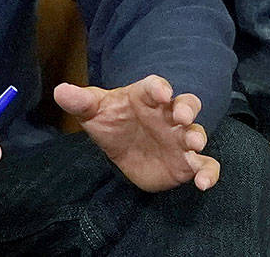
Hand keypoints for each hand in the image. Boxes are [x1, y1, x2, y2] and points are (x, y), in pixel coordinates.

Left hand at [53, 75, 217, 191]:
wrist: (123, 152)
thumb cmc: (112, 123)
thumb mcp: (94, 113)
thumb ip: (80, 102)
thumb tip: (60, 90)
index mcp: (147, 98)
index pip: (155, 87)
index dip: (159, 88)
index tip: (160, 92)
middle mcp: (168, 115)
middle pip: (185, 104)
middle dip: (186, 108)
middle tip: (182, 116)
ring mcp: (179, 138)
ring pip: (197, 132)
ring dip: (198, 137)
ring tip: (193, 145)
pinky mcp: (186, 163)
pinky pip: (205, 165)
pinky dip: (209, 172)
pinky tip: (203, 184)